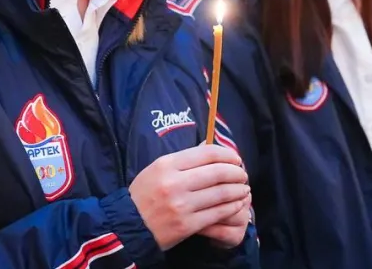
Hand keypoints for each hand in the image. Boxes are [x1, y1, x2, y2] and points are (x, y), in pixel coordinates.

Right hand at [130, 144, 249, 250]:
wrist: (127, 226)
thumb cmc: (144, 194)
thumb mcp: (157, 169)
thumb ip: (184, 158)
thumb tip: (208, 145)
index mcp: (167, 164)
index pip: (207, 153)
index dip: (228, 154)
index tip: (236, 158)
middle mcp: (175, 183)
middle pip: (218, 172)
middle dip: (237, 172)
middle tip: (243, 174)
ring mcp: (181, 205)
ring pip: (222, 193)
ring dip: (238, 190)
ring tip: (244, 189)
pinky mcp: (187, 225)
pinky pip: (218, 213)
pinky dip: (232, 207)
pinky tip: (237, 204)